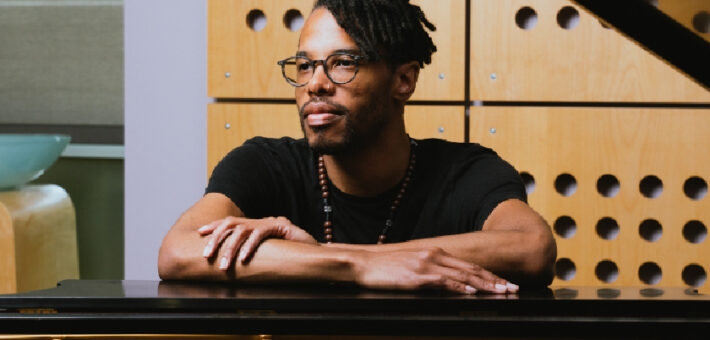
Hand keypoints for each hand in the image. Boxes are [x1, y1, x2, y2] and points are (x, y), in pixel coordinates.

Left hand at [198, 216, 316, 269]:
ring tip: (224, 265)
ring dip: (230, 248)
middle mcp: (261, 221)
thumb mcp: (268, 254)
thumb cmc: (291, 255)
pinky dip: (249, 246)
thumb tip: (232, 265)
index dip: (215, 226)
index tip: (200, 234)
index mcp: (256, 226)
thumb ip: (254, 254)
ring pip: (242, 229)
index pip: (231, 222)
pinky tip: (243, 259)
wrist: (317, 251)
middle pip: (231, 224)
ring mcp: (271, 222)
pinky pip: (260, 234)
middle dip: (216, 239)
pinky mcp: (281, 226)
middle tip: (206, 256)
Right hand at [354, 247, 517, 293]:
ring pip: (463, 275)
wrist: (363, 263)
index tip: (503, 283)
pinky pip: (444, 282)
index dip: (488, 274)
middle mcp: (434, 256)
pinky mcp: (417, 277)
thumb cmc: (385, 267)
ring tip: (501, 292)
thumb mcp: (411, 264)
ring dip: (485, 285)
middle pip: (471, 269)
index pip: (468, 264)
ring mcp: (426, 266)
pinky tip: (472, 292)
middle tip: (512, 289)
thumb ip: (430, 269)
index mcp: (435, 252)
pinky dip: (461, 287)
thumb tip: (448, 281)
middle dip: (494, 280)